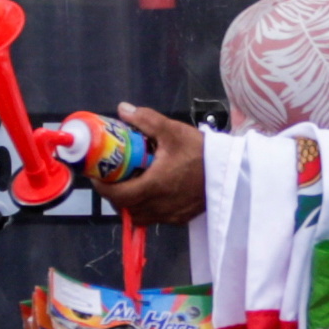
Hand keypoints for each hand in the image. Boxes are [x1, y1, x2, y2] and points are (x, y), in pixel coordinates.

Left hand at [100, 107, 206, 224]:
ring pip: (139, 216)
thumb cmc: (201, 152)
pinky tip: (152, 192)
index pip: (118, 196)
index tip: (97, 175)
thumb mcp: (173, 131)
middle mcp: (159, 206)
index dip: (102, 188)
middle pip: (125, 208)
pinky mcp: (180, 219)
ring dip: (130, 204)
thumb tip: (123, 109)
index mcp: (153, 186)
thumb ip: (146, 120)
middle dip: (114, 196)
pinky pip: (155, 218)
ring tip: (130, 185)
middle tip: (112, 178)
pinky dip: (147, 208)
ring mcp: (170, 215)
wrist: (232, 173)